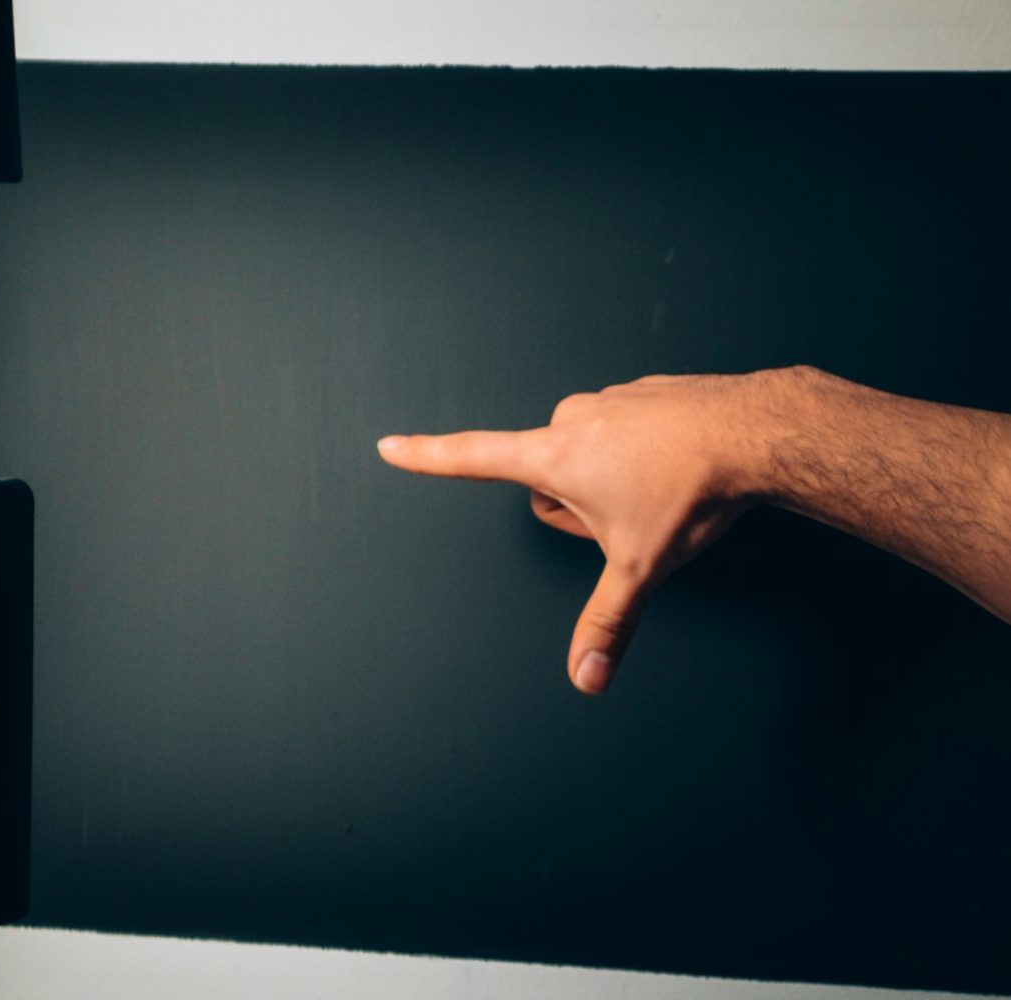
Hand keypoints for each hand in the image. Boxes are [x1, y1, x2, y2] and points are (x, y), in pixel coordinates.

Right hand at [378, 369, 804, 693]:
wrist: (761, 430)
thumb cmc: (692, 489)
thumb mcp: (641, 566)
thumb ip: (607, 621)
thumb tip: (585, 679)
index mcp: (552, 457)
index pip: (470, 458)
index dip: (425, 457)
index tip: (390, 445)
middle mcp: (572, 420)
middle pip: (549, 481)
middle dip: (580, 506)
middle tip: (631, 516)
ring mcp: (609, 400)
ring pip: (590, 455)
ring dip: (615, 479)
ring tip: (663, 489)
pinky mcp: (645, 391)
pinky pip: (626, 433)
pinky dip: (646, 455)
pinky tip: (681, 466)